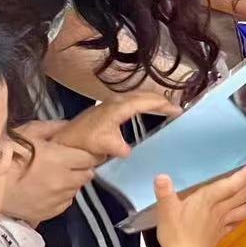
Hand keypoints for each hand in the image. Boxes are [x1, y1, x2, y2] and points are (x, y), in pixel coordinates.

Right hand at [3, 121, 96, 222]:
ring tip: (52, 176)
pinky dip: (60, 196)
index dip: (87, 154)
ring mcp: (57, 199)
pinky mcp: (49, 212)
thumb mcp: (29, 132)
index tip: (80, 152)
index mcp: (61, 159)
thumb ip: (54, 128)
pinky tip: (46, 189)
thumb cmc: (6, 153)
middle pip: (87, 175)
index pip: (90, 158)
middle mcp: (63, 181)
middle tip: (66, 163)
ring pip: (76, 189)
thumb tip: (71, 126)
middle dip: (80, 168)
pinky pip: (64, 203)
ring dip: (70, 182)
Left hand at [55, 91, 182, 160]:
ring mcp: (113, 102)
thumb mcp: (105, 146)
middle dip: (162, 100)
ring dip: (154, 100)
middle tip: (178, 108)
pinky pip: (133, 100)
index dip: (164, 105)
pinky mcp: (110, 106)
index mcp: (119, 107)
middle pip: (145, 95)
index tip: (178, 111)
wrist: (66, 139)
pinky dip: (145, 102)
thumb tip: (129, 151)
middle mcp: (117, 101)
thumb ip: (120, 147)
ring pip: (139, 96)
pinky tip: (149, 110)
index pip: (147, 102)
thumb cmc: (85, 142)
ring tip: (167, 108)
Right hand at [155, 164, 245, 246]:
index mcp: (207, 200)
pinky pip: (238, 222)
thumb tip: (161, 176)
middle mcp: (219, 209)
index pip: (230, 185)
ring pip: (244, 208)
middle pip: (243, 195)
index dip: (244, 175)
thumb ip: (165, 192)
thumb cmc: (175, 234)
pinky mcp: (221, 233)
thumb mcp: (166, 210)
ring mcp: (222, 222)